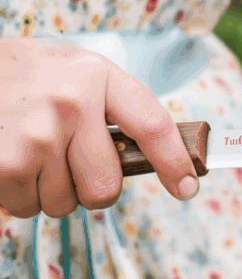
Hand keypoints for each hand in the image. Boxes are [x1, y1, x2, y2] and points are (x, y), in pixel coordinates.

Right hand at [0, 38, 200, 219]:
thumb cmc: (27, 76)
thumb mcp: (75, 72)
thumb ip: (110, 106)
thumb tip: (153, 155)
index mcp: (98, 77)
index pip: (152, 125)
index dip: (174, 162)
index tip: (187, 186)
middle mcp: (73, 104)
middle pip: (105, 188)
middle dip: (88, 189)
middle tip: (66, 162)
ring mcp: (38, 135)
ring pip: (62, 203)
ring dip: (46, 190)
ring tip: (29, 150)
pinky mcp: (7, 162)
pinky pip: (25, 206)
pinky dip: (17, 194)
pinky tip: (9, 159)